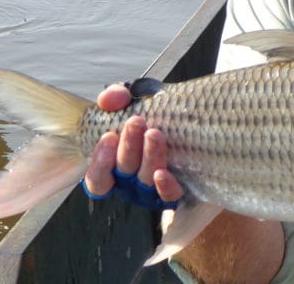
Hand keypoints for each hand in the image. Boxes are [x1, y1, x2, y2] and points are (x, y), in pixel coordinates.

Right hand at [83, 84, 183, 206]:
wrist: (195, 121)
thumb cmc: (153, 114)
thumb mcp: (133, 100)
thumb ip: (116, 97)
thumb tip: (108, 99)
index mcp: (116, 165)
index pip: (98, 178)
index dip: (100, 162)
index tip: (109, 136)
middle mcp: (131, 182)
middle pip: (124, 171)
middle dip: (128, 146)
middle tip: (136, 122)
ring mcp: (153, 188)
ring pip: (145, 180)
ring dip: (148, 157)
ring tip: (154, 134)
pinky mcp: (175, 190)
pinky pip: (169, 195)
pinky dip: (165, 186)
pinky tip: (162, 174)